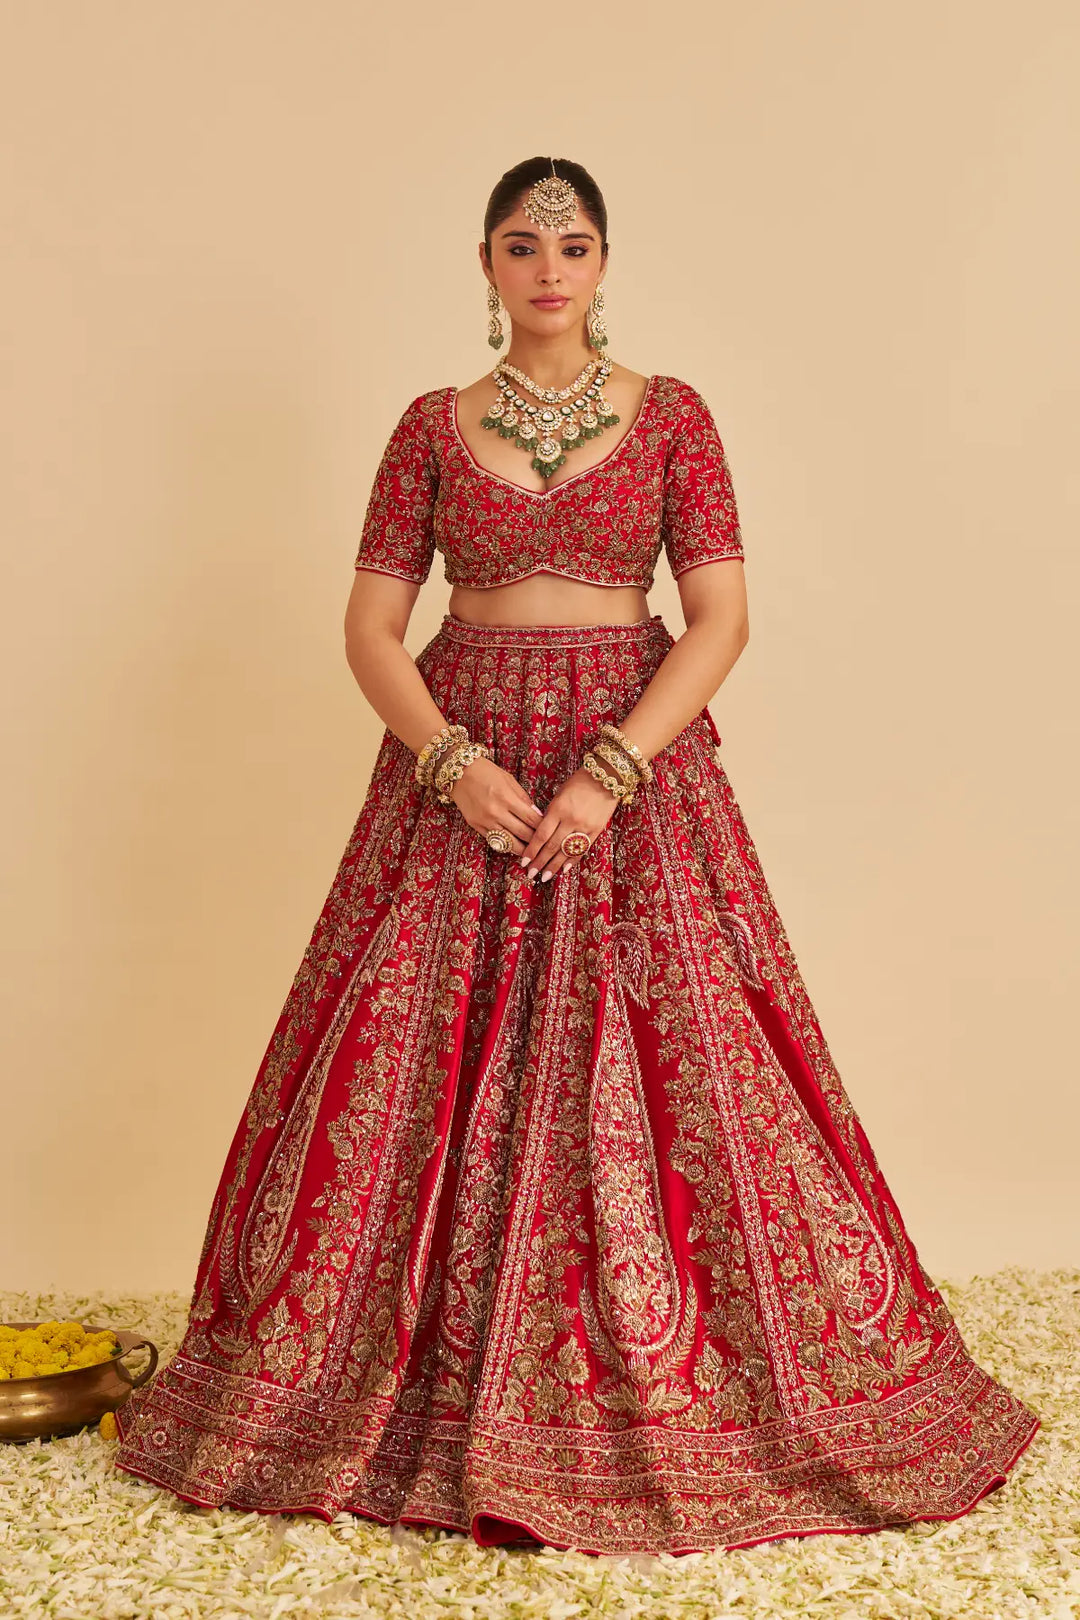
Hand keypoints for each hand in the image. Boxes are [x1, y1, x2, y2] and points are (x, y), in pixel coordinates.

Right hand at [448, 756, 543, 855]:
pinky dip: (507, 845)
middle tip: (544, 844)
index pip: (532, 819)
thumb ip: (523, 798)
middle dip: (536, 841)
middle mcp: (496, 812)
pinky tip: (515, 847)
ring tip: (532, 851)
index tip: (550, 831)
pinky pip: (495, 841)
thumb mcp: (509, 780)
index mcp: (507, 798)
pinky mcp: (476, 826)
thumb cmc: (486, 772)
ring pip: (510, 843)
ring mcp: (485, 821)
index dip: (543, 827)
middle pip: (523, 834)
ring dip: (523, 849)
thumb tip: (537, 815)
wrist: (459, 772)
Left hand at [517, 767, 620, 882]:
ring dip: (554, 866)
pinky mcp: (596, 830)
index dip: (531, 851)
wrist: (606, 777)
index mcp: (558, 809)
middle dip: (540, 863)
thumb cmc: (578, 783)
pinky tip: (564, 869)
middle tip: (531, 874)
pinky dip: (572, 860)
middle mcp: (570, 820)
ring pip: (566, 851)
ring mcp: (584, 826)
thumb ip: (550, 814)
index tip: (523, 862)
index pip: (541, 835)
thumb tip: (539, 834)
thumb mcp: (559, 795)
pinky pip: (582, 849)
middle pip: (552, 847)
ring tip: (545, 877)